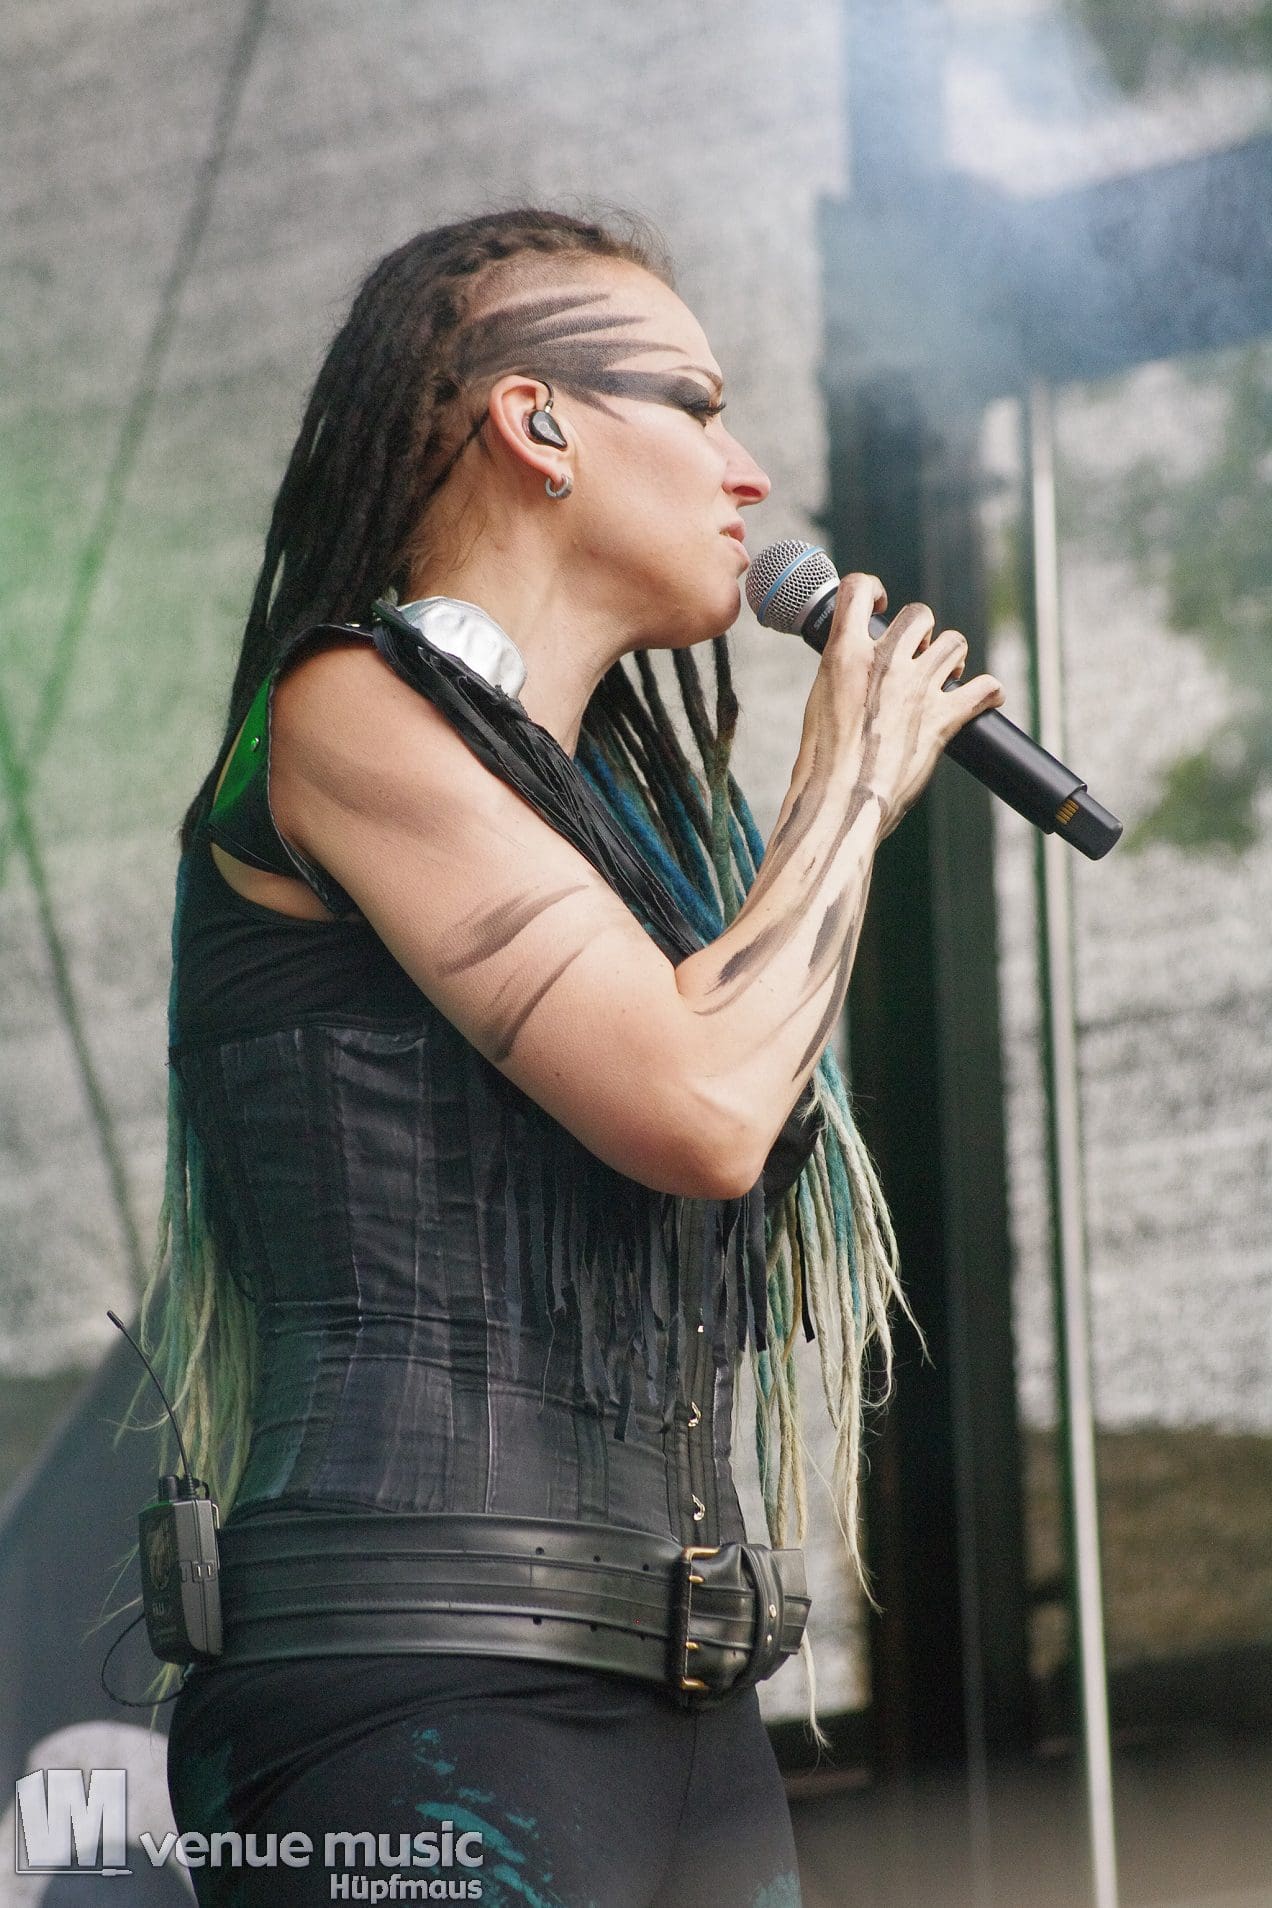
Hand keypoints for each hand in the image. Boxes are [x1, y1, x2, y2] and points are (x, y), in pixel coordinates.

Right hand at [801, 572, 1004, 837]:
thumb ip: (841, 680)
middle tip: (917, 655)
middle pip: (919, 614)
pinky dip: (988, 693)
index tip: (879, 604)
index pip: (858, 590)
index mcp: (844, 655)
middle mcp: (885, 662)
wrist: (841, 802)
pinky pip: (984, 689)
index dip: (872, 589)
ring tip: (946, 677)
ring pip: (954, 642)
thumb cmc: (821, 765)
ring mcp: (918, 688)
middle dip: (922, 631)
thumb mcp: (818, 706)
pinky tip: (984, 699)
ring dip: (951, 657)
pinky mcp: (944, 718)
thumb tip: (853, 679)